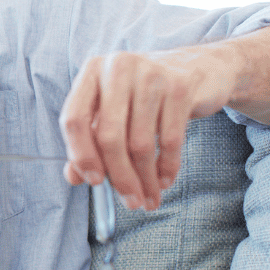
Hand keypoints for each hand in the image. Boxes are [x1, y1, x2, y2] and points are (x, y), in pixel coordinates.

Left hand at [59, 46, 237, 209]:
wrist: (196, 68)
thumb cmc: (143, 94)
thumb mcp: (112, 111)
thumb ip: (89, 141)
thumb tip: (73, 177)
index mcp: (92, 71)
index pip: (74, 118)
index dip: (81, 154)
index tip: (94, 182)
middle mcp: (118, 68)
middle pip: (109, 136)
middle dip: (120, 177)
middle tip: (130, 202)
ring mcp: (151, 75)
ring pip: (141, 143)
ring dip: (145, 179)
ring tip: (149, 198)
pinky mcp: (180, 88)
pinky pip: (170, 140)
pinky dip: (167, 167)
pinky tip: (164, 180)